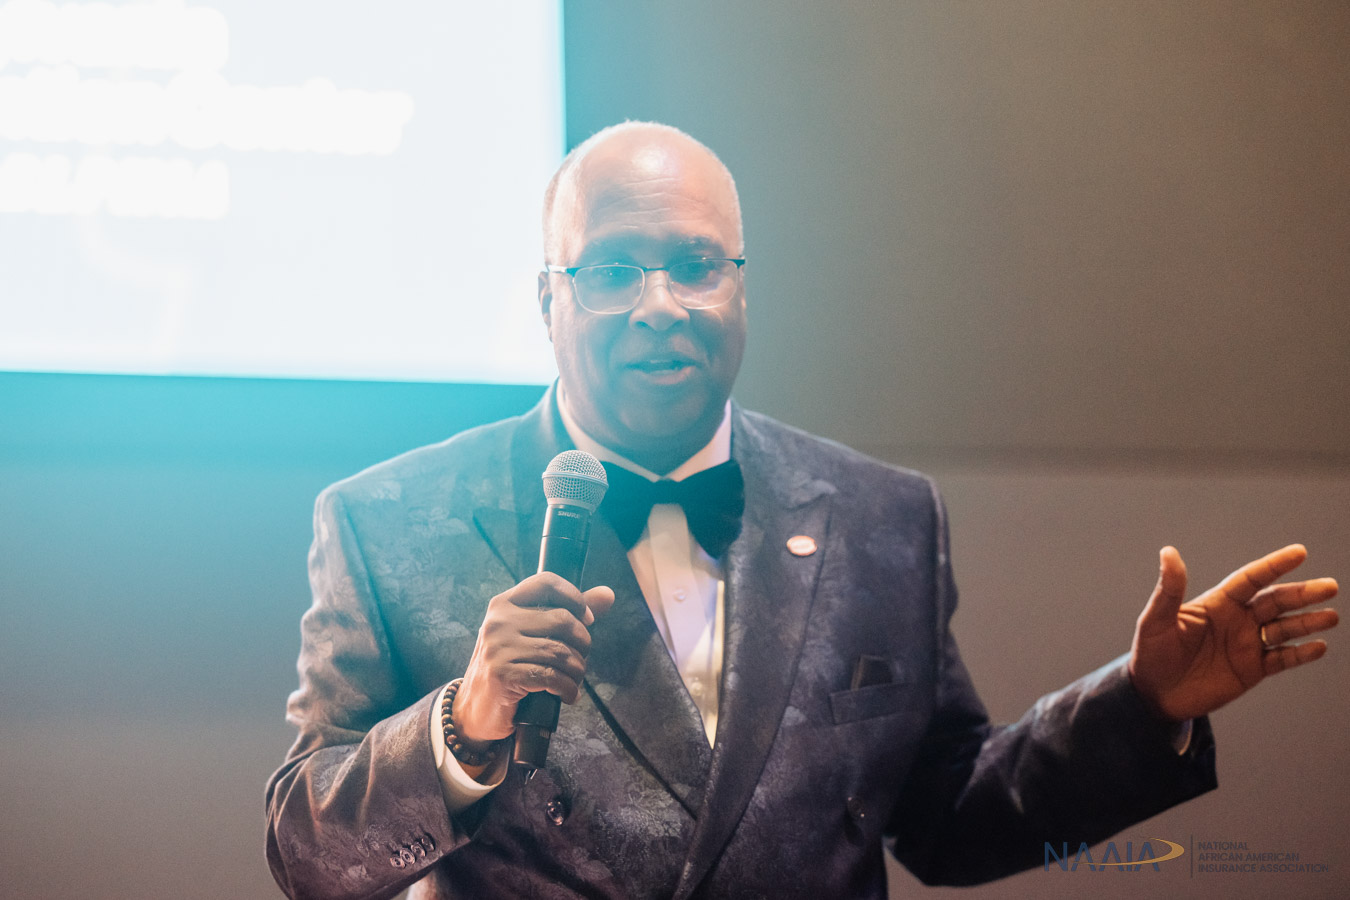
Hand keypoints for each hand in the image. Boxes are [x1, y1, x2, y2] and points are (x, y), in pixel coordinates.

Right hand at [452, 573, 614, 745]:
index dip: (575, 597)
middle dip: (582, 644)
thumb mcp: (532, 635)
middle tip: (579, 661)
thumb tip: (607, 594)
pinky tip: (567, 695)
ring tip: (574, 681)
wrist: (474, 709)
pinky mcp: (502, 674)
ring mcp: (498, 647)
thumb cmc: (509, 667)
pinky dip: (567, 689)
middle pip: (562, 620)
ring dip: (577, 671)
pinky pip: (551, 677)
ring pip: (560, 652)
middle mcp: (499, 621)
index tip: (587, 619)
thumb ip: (568, 613)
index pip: (546, 583)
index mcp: (504, 604)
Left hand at [1128, 544, 1337, 722]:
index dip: (1274, 565)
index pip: (1250, 579)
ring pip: (1284, 628)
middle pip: (1275, 601)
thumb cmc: (1150, 653)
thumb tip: (1168, 552)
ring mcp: (1246, 644)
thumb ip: (1169, 590)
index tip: (1299, 552)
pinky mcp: (1252, 670)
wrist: (1153, 694)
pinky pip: (1282, 659)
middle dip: (1302, 593)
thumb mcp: (1156, 621)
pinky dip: (1300, 653)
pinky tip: (1318, 647)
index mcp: (1216, 604)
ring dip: (1307, 622)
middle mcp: (1236, 620)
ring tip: (1331, 617)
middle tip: (1329, 586)